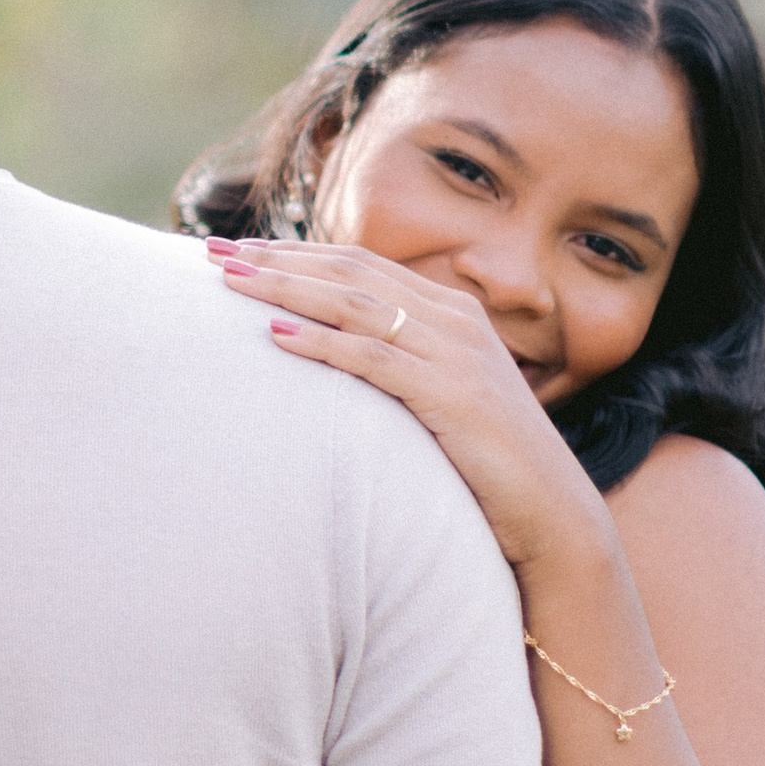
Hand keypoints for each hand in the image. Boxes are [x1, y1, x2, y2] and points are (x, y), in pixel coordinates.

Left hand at [206, 238, 611, 578]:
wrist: (553, 516)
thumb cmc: (490, 466)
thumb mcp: (442, 400)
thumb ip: (401, 368)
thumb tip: (336, 359)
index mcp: (453, 313)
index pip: (360, 265)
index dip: (295, 253)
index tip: (237, 249)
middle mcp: (455, 322)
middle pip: (350, 272)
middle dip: (277, 258)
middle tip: (211, 252)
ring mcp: (456, 355)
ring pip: (356, 305)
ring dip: (287, 289)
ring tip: (230, 282)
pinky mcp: (452, 396)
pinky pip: (375, 359)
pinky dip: (323, 343)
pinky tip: (277, 336)